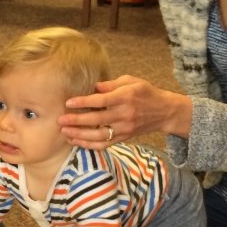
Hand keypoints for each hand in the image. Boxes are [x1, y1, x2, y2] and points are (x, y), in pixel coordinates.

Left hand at [57, 75, 190, 146]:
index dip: (84, 102)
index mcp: (125, 97)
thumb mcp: (131, 81)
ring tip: (65, 131)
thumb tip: (93, 87)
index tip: (69, 102)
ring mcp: (124, 129)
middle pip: (97, 120)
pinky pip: (104, 144)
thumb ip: (111, 84)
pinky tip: (76, 141)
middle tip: (60, 120)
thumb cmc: (146, 92)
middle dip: (76, 121)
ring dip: (79, 135)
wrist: (165, 111)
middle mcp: (124, 114)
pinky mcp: (124, 138)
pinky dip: (89, 145)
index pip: (101, 101)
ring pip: (98, 136)